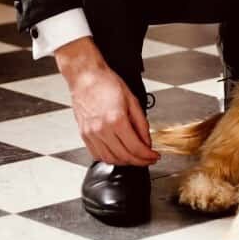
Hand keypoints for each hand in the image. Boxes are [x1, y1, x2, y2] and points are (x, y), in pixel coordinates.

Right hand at [58, 40, 158, 166]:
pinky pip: (97, 155)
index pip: (135, 148)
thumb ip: (141, 123)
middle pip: (124, 157)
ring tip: (134, 157)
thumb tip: (146, 140)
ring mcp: (91, 134)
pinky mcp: (84, 135)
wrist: (86, 77)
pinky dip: (109, 159)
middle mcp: (102, 130)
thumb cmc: (107, 83)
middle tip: (147, 159)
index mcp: (116, 120)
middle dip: (139, 161)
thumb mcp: (132, 99)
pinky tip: (118, 154)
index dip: (147, 156)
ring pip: (110, 159)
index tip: (154, 156)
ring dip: (124, 162)